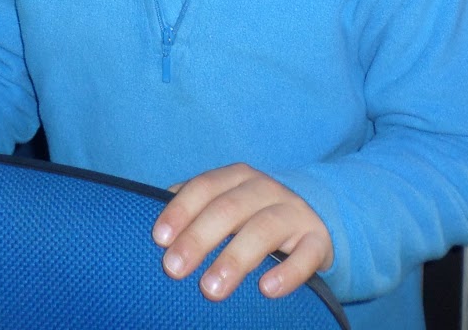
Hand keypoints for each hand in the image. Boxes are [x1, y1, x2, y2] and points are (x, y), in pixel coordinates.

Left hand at [153, 164, 332, 301]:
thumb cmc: (250, 216)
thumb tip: (150, 226)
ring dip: (235, 258)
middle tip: (173, 269)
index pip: (204, 187)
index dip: (180, 210)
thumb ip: (192, 208)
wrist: (312, 219)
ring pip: (264, 229)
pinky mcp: (317, 240)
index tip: (158, 239)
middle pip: (229, 208)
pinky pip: (306, 255)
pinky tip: (266, 289)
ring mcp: (294, 213)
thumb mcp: (223, 203)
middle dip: (199, 238)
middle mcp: (266, 189)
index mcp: (237, 177)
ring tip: (211, 289)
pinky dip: (287, 272)